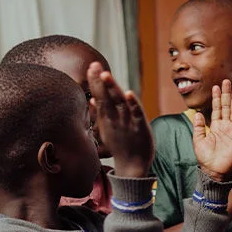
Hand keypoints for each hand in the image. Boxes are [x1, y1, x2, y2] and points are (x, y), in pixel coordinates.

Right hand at [88, 63, 153, 177]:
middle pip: (106, 97)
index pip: (99, 96)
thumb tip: (91, 99)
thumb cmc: (120, 146)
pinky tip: (129, 93)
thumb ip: (100, 113)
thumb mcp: (107, 128)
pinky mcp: (140, 128)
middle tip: (93, 65)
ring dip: (112, 89)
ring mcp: (127, 123)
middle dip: (100, 81)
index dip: (96, 81)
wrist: (132, 167)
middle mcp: (115, 119)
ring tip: (106, 75)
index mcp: (107, 118)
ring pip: (119, 103)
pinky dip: (133, 104)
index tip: (91, 65)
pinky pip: (137, 114)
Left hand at [192, 80, 231, 181]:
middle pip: (227, 107)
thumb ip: (198, 127)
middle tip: (227, 81)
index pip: (217, 108)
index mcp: (216, 126)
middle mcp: (226, 126)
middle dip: (227, 94)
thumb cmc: (205, 157)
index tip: (216, 86)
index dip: (216, 98)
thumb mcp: (198, 140)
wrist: (213, 170)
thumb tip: (197, 113)